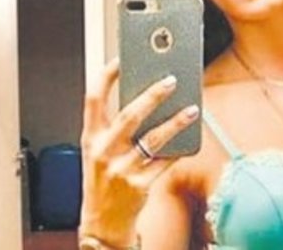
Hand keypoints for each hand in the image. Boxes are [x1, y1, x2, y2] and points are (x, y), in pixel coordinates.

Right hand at [79, 59, 199, 246]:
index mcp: (90, 138)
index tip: (121, 59)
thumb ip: (116, 128)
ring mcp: (121, 170)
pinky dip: (178, 150)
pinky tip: (189, 140)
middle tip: (171, 80)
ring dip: (175, 122)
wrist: (102, 223)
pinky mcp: (139, 186)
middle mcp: (103, 152)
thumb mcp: (99, 152)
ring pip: (153, 139)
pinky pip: (165, 162)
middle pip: (129, 115)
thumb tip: (149, 98)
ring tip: (192, 110)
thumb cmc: (104, 181)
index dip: (105, 77)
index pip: (93, 99)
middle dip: (152, 95)